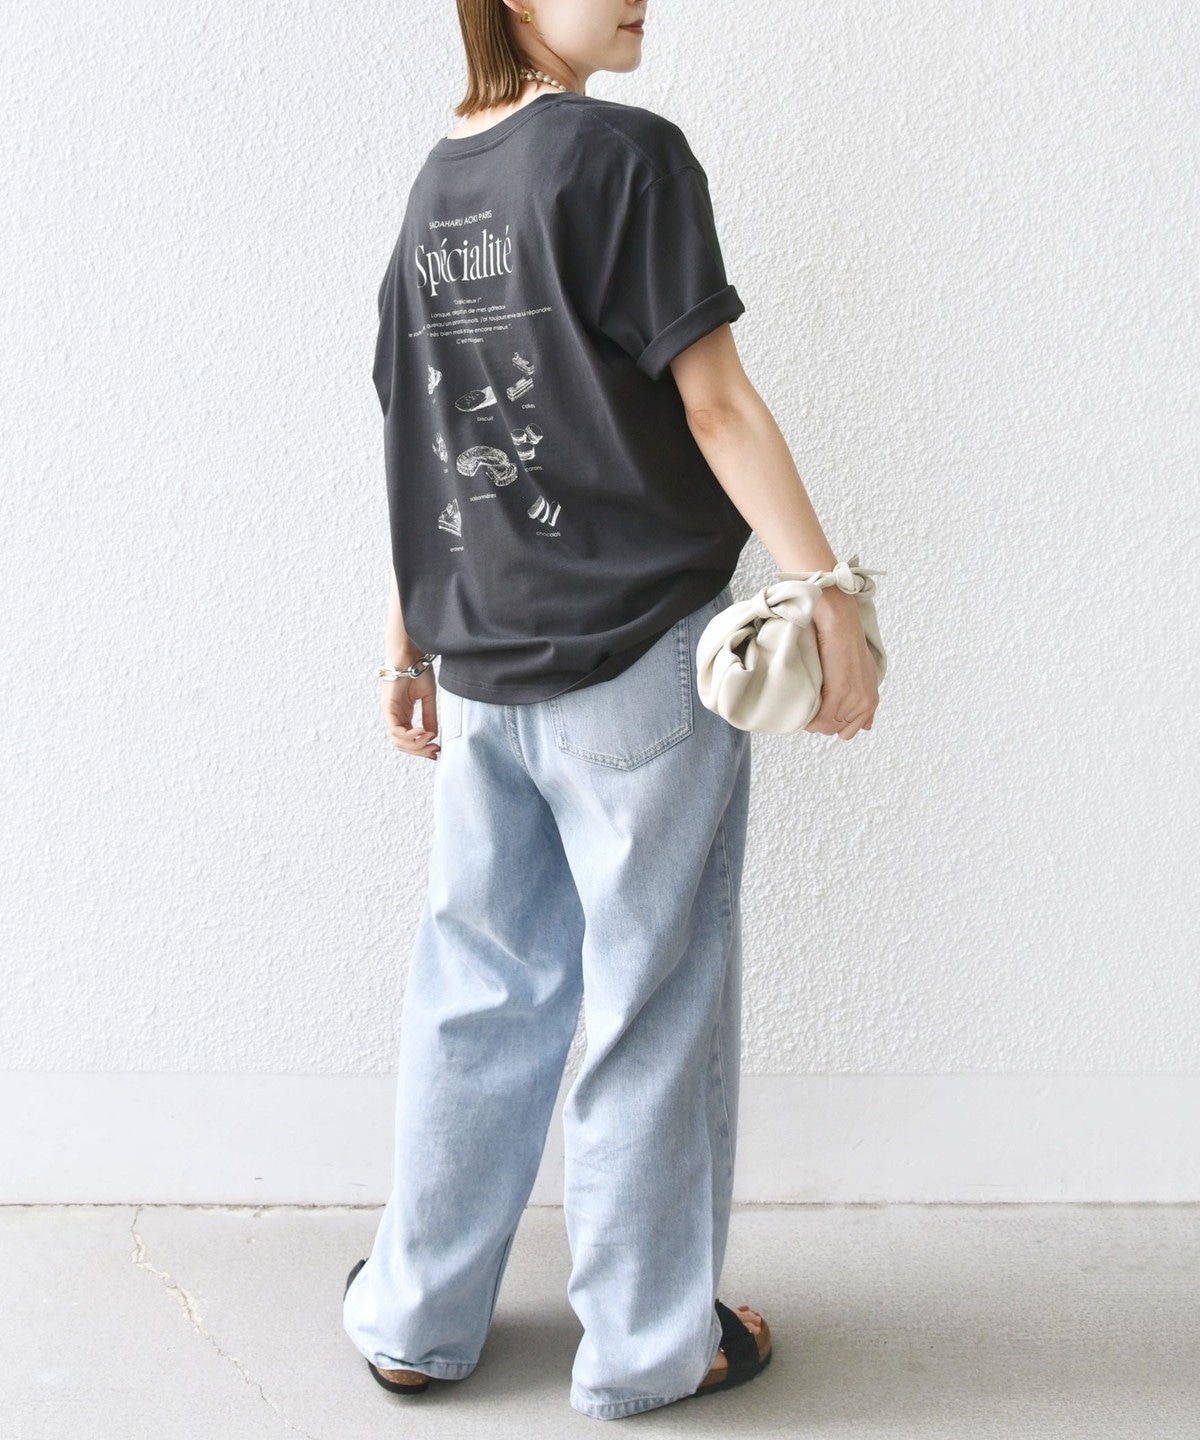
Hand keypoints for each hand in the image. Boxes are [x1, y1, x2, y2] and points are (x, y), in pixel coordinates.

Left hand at [380, 668, 440, 760]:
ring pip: (397, 741)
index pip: (409, 740)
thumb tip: (433, 735)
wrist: (411, 653)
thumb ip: (430, 717)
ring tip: (429, 739)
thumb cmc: (418, 670)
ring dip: (415, 745)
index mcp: (403, 715)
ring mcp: (390, 713)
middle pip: (402, 745)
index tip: (437, 751)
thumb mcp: (428, 698)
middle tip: (434, 750)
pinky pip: (395, 730)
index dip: (422, 749)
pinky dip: (409, 735)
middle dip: (420, 751)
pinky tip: (422, 732)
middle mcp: (395, 716)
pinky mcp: (388, 708)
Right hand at [803, 589, 879, 740]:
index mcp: (871, 699)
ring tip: (804, 699)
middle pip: (835, 730)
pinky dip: (807, 717)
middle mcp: (866, 702)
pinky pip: (819, 721)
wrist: (840, 622)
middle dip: (820, 720)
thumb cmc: (845, 641)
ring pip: (825, 727)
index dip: (832, 721)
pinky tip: (800, 704)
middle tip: (809, 701)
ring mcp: (854, 699)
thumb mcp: (863, 673)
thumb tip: (866, 727)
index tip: (820, 707)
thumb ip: (864, 698)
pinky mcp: (840, 693)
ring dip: (811, 718)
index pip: (850, 730)